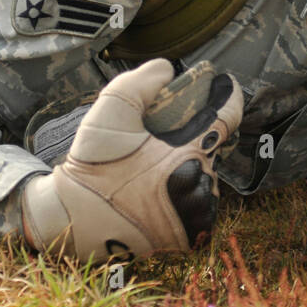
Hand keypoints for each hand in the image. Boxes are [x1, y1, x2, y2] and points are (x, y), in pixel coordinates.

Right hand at [21, 58, 242, 261]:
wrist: (77, 219)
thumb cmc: (95, 163)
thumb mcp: (111, 109)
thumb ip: (142, 81)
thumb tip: (169, 70)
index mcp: (189, 152)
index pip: (228, 116)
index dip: (229, 96)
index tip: (224, 84)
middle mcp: (201, 185)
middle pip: (213, 146)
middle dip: (198, 134)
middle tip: (168, 133)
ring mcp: (199, 214)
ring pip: (208, 175)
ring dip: (194, 164)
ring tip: (160, 164)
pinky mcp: (193, 236)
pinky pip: (202, 204)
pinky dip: (189, 193)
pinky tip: (163, 189)